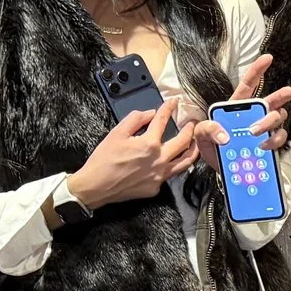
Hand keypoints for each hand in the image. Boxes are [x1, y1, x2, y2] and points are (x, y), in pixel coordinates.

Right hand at [71, 100, 200, 208]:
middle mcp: (159, 160)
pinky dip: (173, 166)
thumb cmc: (103, 161)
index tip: (173, 103)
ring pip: (185, 163)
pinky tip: (174, 162)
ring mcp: (159, 176)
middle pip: (183, 142)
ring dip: (192, 151)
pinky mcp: (155, 188)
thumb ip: (135, 119)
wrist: (95, 187)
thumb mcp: (116, 133)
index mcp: (149, 144)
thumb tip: (150, 114)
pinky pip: (169, 175)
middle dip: (190, 130)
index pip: (163, 121)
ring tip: (195, 144)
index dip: (168, 108)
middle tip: (192, 124)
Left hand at [208, 52, 290, 154]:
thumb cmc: (211, 148)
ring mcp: (263, 129)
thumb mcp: (200, 136)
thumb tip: (223, 134)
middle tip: (289, 92)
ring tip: (256, 132)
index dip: (257, 70)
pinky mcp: (269, 144)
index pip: (248, 85)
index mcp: (236, 108)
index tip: (268, 58)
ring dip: (269, 122)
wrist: (222, 171)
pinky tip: (263, 146)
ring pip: (278, 117)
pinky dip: (273, 141)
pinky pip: (279, 137)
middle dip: (281, 95)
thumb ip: (206, 129)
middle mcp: (253, 115)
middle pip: (271, 101)